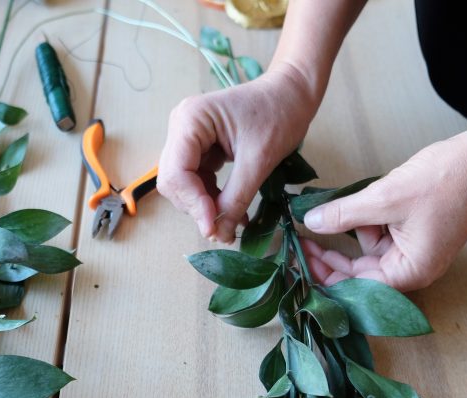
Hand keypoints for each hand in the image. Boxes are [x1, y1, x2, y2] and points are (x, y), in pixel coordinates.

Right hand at [158, 66, 319, 243]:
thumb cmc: (279, 114)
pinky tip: (231, 210)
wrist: (292, 93)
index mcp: (190, 120)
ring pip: (183, 185)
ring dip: (205, 206)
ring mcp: (188, 137)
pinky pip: (196, 180)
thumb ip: (235, 199)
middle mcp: (181, 126)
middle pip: (174, 182)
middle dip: (197, 207)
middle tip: (223, 229)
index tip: (215, 228)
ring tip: (231, 222)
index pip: (176, 174)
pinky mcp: (199, 147)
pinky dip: (211, 198)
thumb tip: (218, 235)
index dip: (193, 205)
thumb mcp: (259, 161)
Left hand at [300, 130, 466, 290]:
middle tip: (303, 241)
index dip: (326, 276)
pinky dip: (369, 220)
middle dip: (334, 255)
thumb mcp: (384, 198)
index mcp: (411, 272)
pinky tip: (364, 201)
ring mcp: (418, 251)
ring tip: (343, 207)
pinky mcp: (418, 232)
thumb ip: (343, 215)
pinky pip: (383, 234)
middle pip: (362, 273)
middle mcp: (415, 268)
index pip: (358, 288)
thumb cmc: (445, 180)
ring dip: (353, 231)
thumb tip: (310, 224)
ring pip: (370, 249)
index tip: (301, 261)